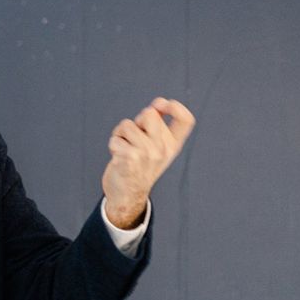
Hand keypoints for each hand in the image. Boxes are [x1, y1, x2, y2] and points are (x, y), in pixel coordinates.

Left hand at [101, 97, 195, 228]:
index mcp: (172, 145)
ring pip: (127, 125)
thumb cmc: (138, 168)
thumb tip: (158, 104)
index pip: (186, 120)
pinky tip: (118, 157)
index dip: (176, 106)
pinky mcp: (130, 157)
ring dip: (120, 135)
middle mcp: (163, 149)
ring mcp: (147, 153)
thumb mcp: (154, 148)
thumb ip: (156, 127)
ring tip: (124, 149)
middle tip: (133, 138)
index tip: (161, 104)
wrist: (127, 195)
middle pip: (149, 113)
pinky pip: (116, 138)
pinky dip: (113, 145)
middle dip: (136, 121)